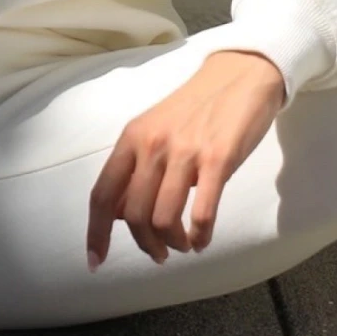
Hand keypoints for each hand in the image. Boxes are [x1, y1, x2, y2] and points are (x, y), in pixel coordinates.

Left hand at [86, 50, 287, 269]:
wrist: (241, 74)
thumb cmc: (196, 109)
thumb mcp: (155, 131)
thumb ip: (135, 169)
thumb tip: (117, 214)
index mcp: (132, 138)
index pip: (103, 194)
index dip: (96, 233)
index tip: (96, 261)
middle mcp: (152, 145)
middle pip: (134, 215)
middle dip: (146, 245)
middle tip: (159, 254)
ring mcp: (185, 152)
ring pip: (164, 219)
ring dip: (173, 243)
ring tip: (184, 245)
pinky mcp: (218, 159)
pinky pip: (202, 213)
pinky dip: (199, 236)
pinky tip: (202, 239)